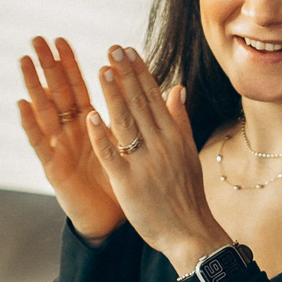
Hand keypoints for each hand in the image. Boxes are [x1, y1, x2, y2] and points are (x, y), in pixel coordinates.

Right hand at [17, 37, 124, 241]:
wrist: (113, 220)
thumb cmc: (121, 182)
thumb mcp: (131, 145)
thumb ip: (136, 117)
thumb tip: (160, 91)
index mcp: (89, 124)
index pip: (77, 86)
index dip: (69, 64)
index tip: (61, 40)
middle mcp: (71, 132)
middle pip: (57, 92)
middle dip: (47, 66)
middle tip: (36, 40)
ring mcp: (60, 147)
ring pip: (44, 111)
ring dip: (34, 85)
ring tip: (24, 62)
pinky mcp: (54, 167)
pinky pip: (40, 142)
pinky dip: (31, 123)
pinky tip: (22, 104)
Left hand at [82, 46, 229, 276]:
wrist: (190, 233)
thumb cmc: (187, 195)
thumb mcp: (188, 153)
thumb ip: (179, 120)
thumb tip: (177, 88)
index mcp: (174, 136)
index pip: (154, 96)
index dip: (139, 71)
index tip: (127, 49)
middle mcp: (161, 145)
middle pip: (140, 103)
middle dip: (125, 74)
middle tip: (112, 48)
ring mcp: (145, 164)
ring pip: (126, 123)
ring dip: (114, 95)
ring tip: (103, 70)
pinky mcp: (129, 184)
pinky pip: (112, 155)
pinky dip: (102, 135)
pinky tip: (91, 116)